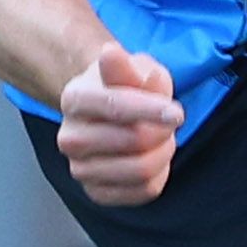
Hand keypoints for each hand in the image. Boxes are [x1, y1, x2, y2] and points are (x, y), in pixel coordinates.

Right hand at [54, 40, 182, 204]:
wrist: (111, 114)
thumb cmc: (127, 88)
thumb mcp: (134, 68)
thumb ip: (126, 66)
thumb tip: (111, 53)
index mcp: (74, 99)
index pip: (115, 107)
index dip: (150, 111)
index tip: (177, 113)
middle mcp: (69, 138)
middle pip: (134, 141)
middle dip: (162, 130)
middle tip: (166, 121)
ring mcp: (80, 169)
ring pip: (141, 170)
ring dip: (163, 154)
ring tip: (160, 139)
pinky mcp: (96, 193)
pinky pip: (143, 192)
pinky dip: (159, 175)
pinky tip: (153, 159)